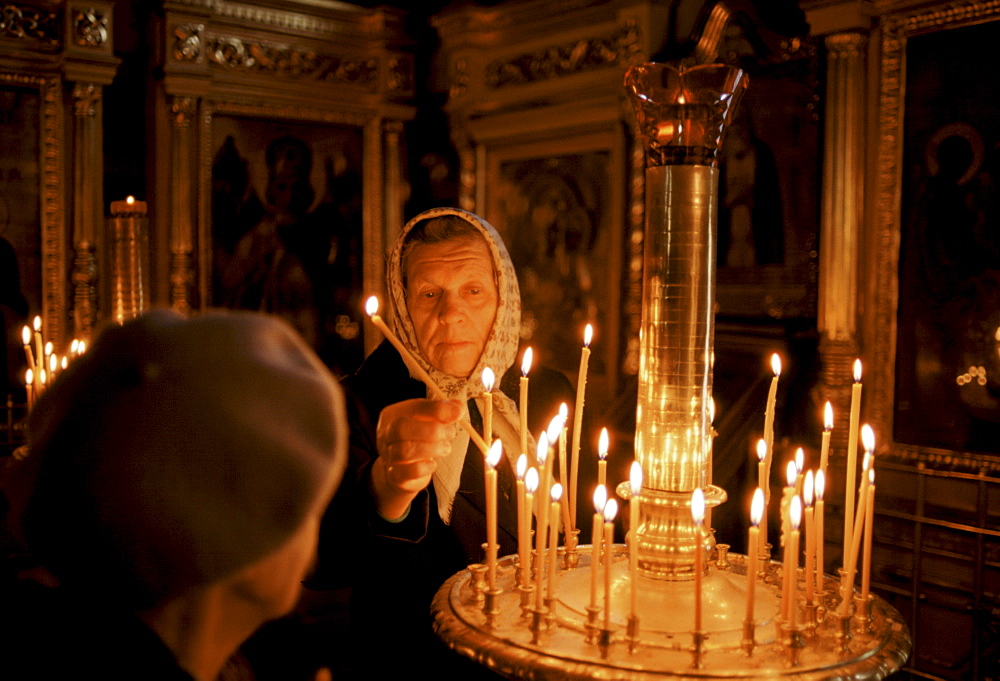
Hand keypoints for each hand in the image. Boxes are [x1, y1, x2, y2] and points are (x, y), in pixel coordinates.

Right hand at [371, 398, 461, 518]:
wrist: (400, 471)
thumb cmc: (417, 439)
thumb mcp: (429, 421)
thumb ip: (444, 412)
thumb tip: (459, 408)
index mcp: (392, 414)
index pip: (413, 407)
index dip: (437, 409)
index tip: (457, 412)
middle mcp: (386, 434)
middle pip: (401, 428)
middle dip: (431, 431)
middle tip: (450, 433)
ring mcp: (388, 456)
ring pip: (404, 451)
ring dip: (432, 449)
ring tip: (446, 448)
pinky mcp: (395, 476)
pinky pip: (406, 472)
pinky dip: (424, 467)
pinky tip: (432, 463)